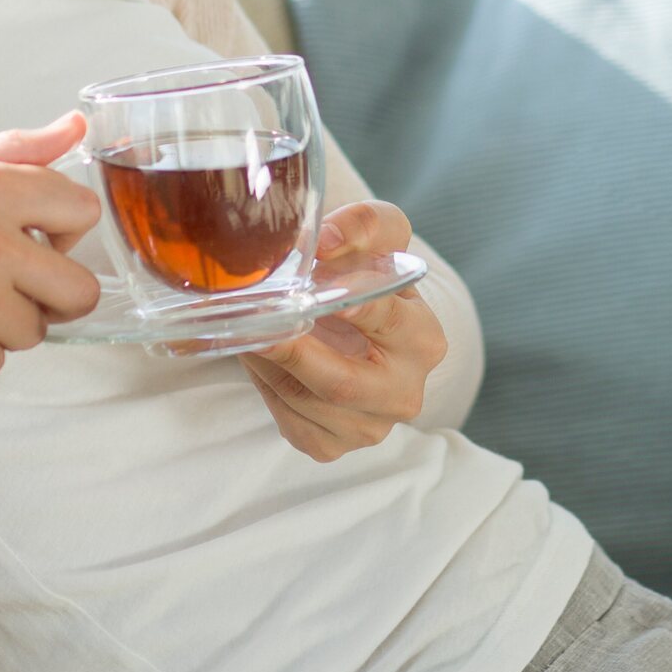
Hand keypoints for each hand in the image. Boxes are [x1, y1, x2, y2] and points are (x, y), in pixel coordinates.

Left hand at [241, 201, 446, 461]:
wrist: (355, 318)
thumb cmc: (369, 272)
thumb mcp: (380, 233)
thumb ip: (363, 226)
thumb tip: (327, 243)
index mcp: (425, 341)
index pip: (388, 322)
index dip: (356, 309)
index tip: (324, 294)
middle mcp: (405, 393)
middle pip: (343, 384)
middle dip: (296, 354)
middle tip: (260, 326)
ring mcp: (369, 427)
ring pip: (306, 402)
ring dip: (269, 364)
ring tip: (247, 326)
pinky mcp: (331, 445)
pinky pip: (289, 420)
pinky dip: (266, 386)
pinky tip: (260, 355)